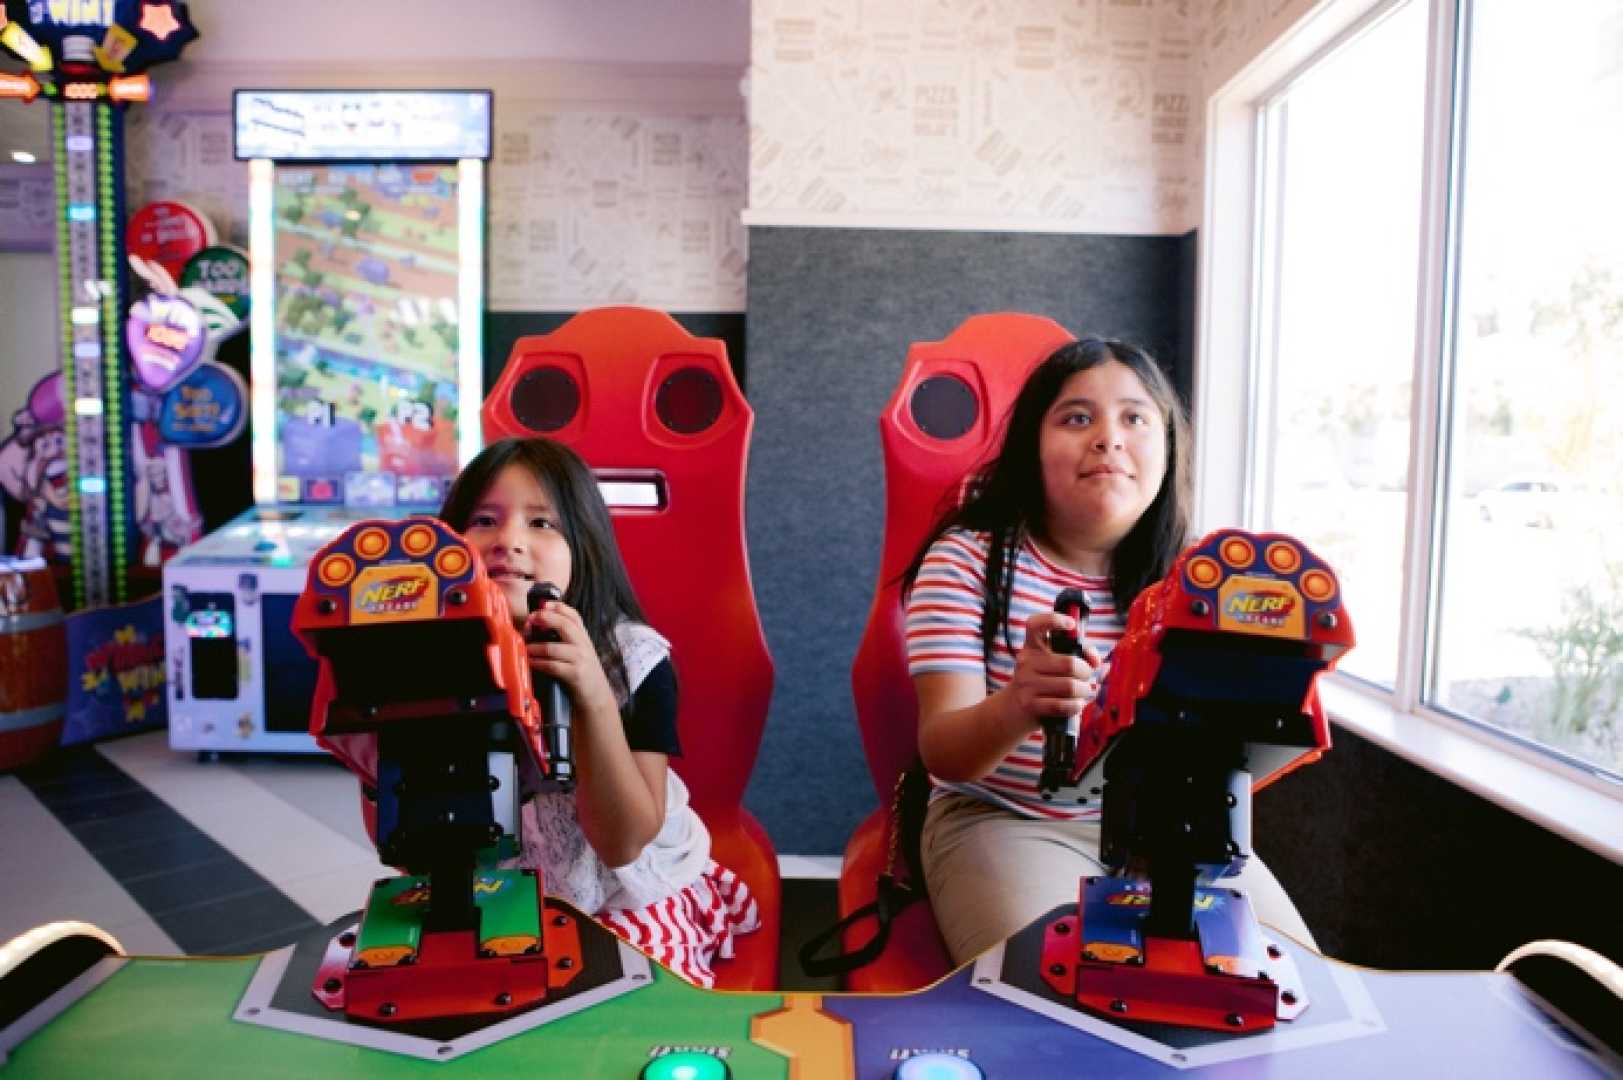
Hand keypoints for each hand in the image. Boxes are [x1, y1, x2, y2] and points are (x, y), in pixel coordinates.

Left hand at [523, 600, 617, 716]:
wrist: (596, 695)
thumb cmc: (582, 672)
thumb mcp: (578, 651)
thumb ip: (564, 638)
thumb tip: (537, 628)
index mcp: (583, 636)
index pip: (573, 615)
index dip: (557, 607)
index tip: (542, 605)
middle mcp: (583, 645)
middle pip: (564, 625)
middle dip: (544, 619)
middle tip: (529, 621)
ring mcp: (580, 659)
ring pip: (553, 648)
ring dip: (534, 647)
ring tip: (525, 648)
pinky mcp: (575, 675)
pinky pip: (552, 666)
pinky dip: (538, 663)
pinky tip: (531, 663)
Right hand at [1008, 611, 1103, 726]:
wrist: (1011, 710)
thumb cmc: (1042, 683)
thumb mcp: (1056, 664)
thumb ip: (1080, 656)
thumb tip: (1094, 660)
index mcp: (1032, 646)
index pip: (1035, 625)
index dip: (1054, 619)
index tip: (1071, 624)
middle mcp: (1026, 661)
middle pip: (1069, 663)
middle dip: (1086, 672)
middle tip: (1086, 678)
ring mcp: (1025, 682)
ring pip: (1069, 686)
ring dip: (1083, 691)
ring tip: (1081, 693)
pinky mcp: (1029, 703)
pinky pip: (1062, 704)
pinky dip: (1075, 706)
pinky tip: (1074, 704)